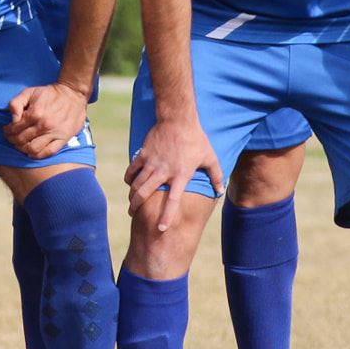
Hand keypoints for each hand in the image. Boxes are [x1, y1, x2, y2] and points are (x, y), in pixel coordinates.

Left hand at [5, 79, 88, 158]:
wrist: (73, 94)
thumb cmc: (49, 93)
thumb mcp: (29, 92)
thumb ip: (16, 104)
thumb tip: (12, 120)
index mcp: (35, 113)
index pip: (15, 129)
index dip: (8, 131)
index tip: (7, 131)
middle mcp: (44, 125)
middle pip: (22, 140)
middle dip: (13, 140)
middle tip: (11, 138)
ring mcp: (54, 133)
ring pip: (33, 149)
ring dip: (23, 149)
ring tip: (21, 145)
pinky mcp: (63, 139)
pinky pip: (48, 152)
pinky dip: (38, 155)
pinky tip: (32, 152)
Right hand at [125, 115, 221, 229]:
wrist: (178, 119)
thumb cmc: (196, 139)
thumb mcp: (210, 158)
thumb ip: (215, 176)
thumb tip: (220, 191)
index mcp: (180, 175)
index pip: (172, 201)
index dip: (166, 216)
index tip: (161, 228)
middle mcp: (164, 171)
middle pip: (145, 193)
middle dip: (136, 206)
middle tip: (132, 214)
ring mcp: (152, 163)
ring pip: (136, 183)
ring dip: (132, 195)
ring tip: (131, 202)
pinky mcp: (143, 154)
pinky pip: (132, 170)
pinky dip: (129, 178)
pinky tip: (129, 182)